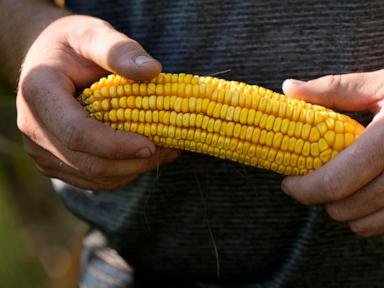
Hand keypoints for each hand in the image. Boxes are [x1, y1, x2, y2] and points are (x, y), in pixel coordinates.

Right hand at [17, 15, 178, 190]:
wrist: (47, 62)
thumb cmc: (71, 46)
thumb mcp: (92, 34)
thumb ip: (119, 50)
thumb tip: (153, 70)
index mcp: (39, 94)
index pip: (78, 133)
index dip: (117, 145)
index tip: (152, 145)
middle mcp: (34, 128)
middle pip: (88, 163)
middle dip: (132, 162)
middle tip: (168, 149)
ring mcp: (41, 150)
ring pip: (93, 177)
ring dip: (132, 170)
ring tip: (163, 151)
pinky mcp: (54, 162)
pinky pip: (91, 179)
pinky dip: (122, 172)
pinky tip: (143, 156)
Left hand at [281, 70, 383, 236]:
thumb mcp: (383, 83)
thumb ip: (334, 89)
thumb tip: (288, 88)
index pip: (337, 181)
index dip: (304, 188)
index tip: (288, 183)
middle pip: (350, 207)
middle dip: (320, 200)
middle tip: (309, 187)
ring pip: (371, 224)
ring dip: (346, 214)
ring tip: (337, 193)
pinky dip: (373, 220)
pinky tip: (367, 200)